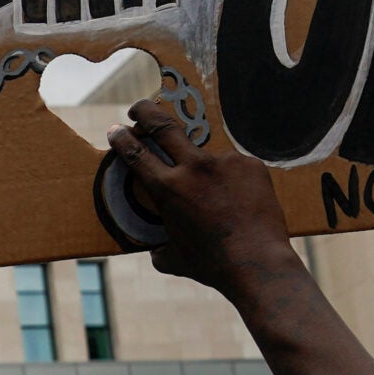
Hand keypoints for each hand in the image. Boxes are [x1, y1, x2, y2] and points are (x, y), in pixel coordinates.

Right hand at [104, 101, 298, 291]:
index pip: (137, 153)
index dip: (122, 139)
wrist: (257, 263)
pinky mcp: (250, 164)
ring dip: (205, 172)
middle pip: (163, 126)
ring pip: (206, 157)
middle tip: (138, 109)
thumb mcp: (174, 258)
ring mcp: (224, 162)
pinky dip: (232, 182)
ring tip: (218, 201)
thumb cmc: (212, 265)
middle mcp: (194, 168)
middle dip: (145, 112)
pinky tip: (239, 204)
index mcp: (167, 189)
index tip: (116, 130)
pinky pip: (234, 168)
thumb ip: (160, 246)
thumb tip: (156, 247)